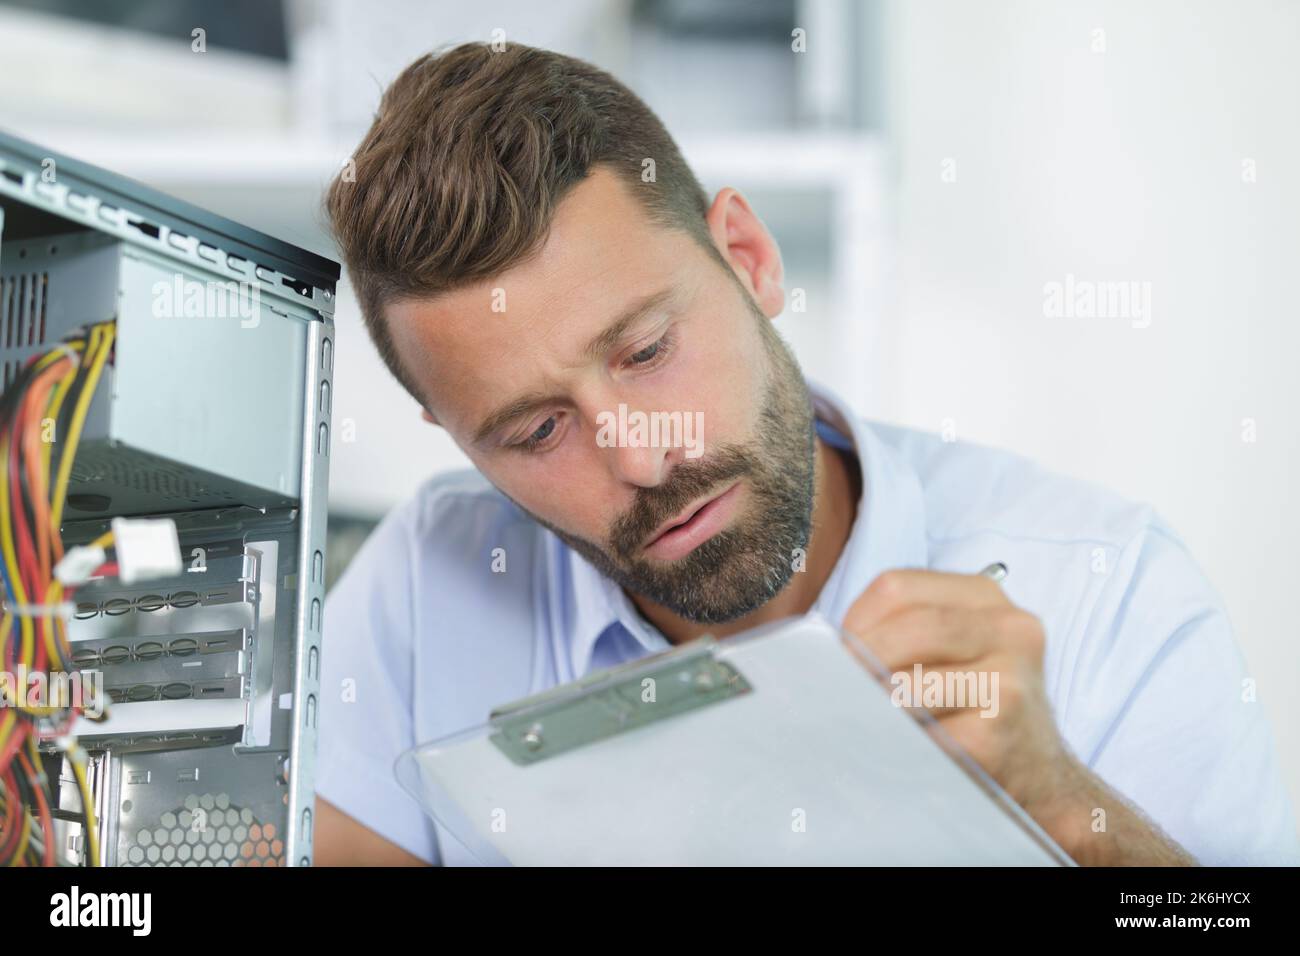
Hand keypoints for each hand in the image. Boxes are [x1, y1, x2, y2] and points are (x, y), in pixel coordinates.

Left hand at [842, 569, 1074, 822]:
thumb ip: (898, 633)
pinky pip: (925, 734)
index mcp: (983, 597)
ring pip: (911, 683)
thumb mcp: (950, 649)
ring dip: (872, 704)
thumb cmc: (975, 704)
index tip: (835, 654)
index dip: (855, 621)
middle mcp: (1009, 628)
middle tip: (830, 689)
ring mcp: (1009, 680)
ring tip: (855, 717)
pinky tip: (887, 747)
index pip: (897, 587)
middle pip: (908, 629)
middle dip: (859, 661)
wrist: (1038, 770)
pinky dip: (894, 741)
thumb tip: (827, 651)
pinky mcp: (999, 733)